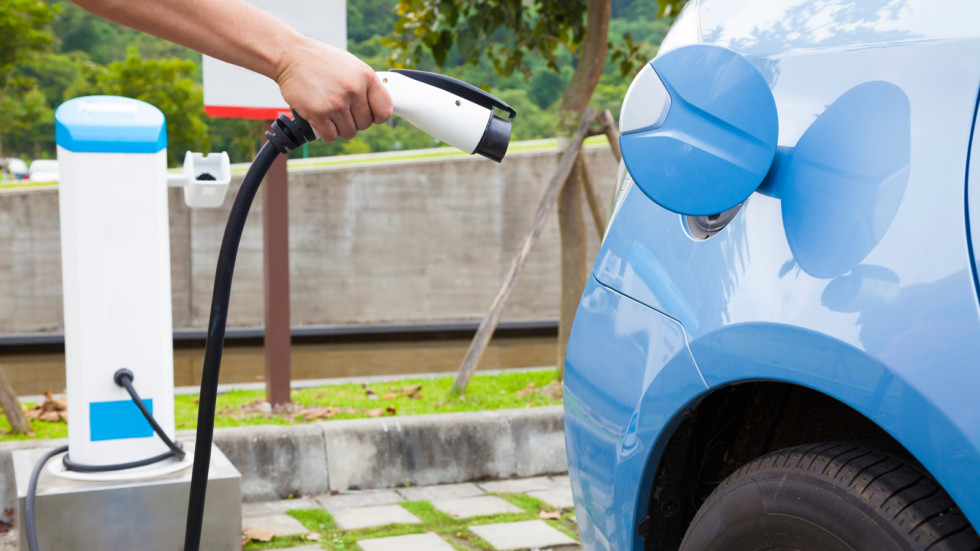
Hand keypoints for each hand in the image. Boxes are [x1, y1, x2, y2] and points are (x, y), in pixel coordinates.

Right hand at [274, 36, 392, 140]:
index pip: (385, 111)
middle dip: (354, 121)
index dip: (377, 117)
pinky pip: (331, 136)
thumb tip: (379, 110)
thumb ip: (367, 87)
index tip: (369, 114)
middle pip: (365, 125)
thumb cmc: (323, 62)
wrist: (291, 55)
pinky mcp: (318, 113)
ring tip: (330, 112)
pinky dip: (326, 132)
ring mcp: (336, 103)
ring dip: (340, 127)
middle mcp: (354, 90)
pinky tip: (321, 119)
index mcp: (366, 77)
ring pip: (349, 133)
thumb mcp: (352, 66)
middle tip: (341, 109)